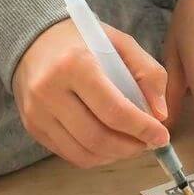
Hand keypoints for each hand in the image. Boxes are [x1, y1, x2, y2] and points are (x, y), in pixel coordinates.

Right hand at [12, 18, 169, 168]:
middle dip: (130, 147)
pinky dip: (95, 156)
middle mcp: (50, 90)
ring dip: (114, 156)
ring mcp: (37, 111)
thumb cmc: (83, 40)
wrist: (34, 39)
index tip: (161, 137)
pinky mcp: (32, 126)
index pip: (113, 110)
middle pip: (98, 137)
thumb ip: (147, 73)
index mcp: (75, 64)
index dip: (142, 129)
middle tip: (148, 143)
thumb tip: (160, 114)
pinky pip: (69, 154)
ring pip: (83, 152)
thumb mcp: (120, 43)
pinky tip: (108, 145)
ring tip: (130, 145)